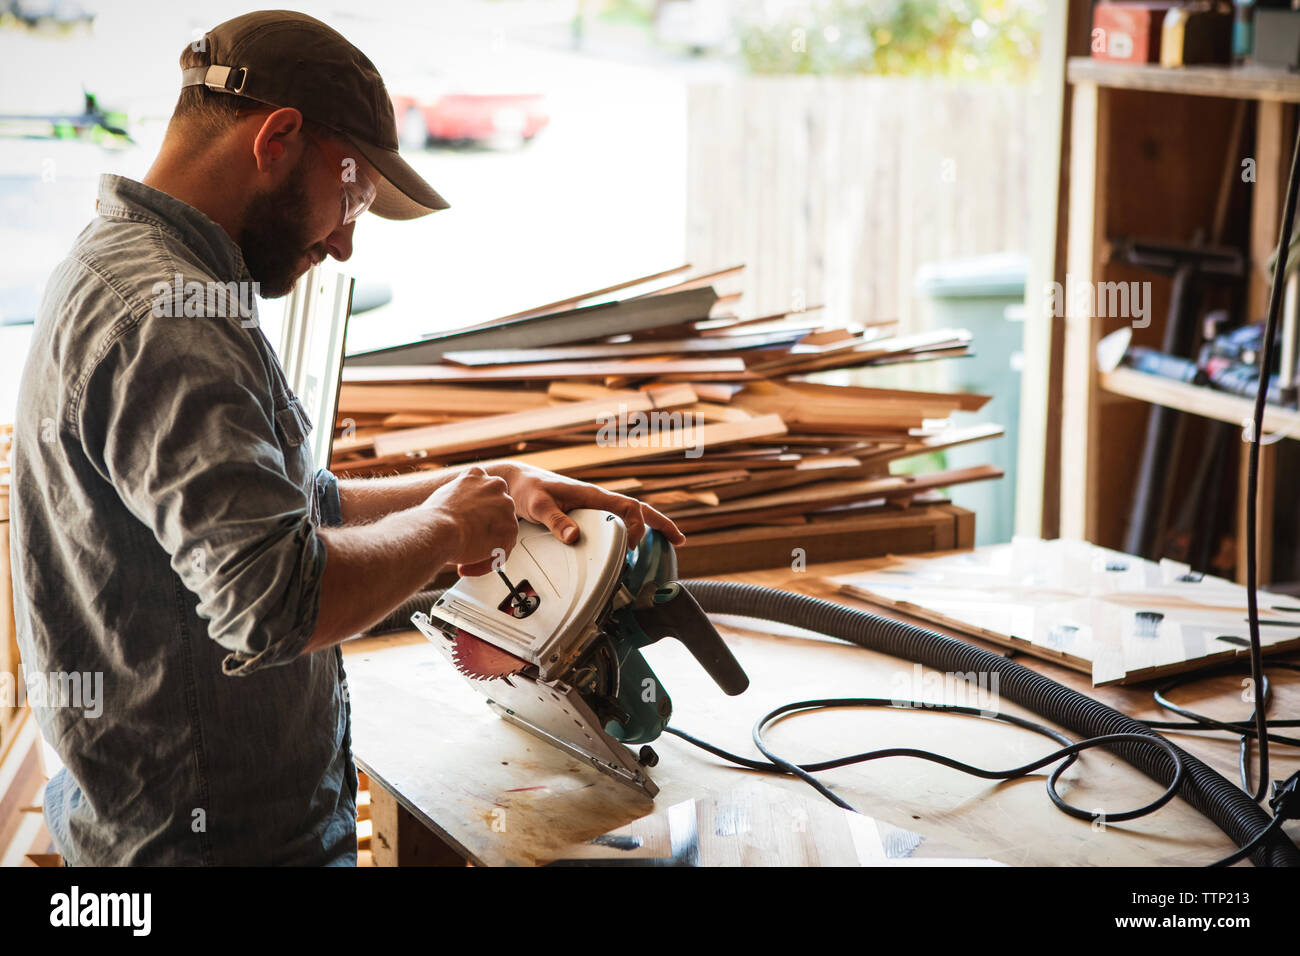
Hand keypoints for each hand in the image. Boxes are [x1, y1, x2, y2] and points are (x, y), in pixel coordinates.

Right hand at [422, 466, 517, 575]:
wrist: (439, 529)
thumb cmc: (434, 518)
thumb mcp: (443, 496)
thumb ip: (458, 500)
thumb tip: (459, 511)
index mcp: (476, 475)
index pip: (485, 492)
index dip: (478, 512)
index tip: (469, 524)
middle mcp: (494, 486)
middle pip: (495, 513)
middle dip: (483, 531)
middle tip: (467, 544)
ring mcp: (505, 507)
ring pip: (499, 533)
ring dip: (484, 550)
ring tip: (464, 560)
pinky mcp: (510, 529)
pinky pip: (501, 551)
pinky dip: (485, 562)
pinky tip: (468, 566)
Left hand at [487, 461, 684, 547]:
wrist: (514, 482)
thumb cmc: (526, 490)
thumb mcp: (538, 506)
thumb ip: (555, 520)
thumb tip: (575, 537)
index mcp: (591, 495)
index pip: (628, 507)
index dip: (637, 526)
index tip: (632, 547)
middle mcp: (597, 500)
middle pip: (638, 510)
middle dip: (660, 524)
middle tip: (678, 541)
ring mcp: (593, 507)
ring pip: (630, 515)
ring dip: (651, 526)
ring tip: (670, 541)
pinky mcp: (587, 514)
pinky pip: (616, 520)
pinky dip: (632, 529)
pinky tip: (635, 543)